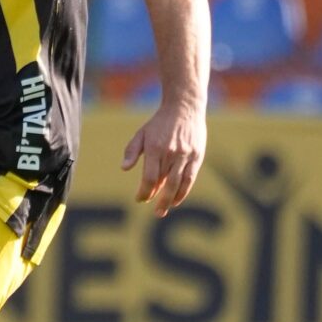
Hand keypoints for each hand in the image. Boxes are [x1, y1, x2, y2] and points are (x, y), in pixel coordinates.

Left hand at [122, 100, 206, 215]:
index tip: (139, 199)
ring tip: (163, 210)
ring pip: (178, 183)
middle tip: (155, 213)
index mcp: (155, 148)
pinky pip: (190, 178)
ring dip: (171, 199)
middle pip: (164, 182)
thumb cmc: (159, 123)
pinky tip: (176, 200)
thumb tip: (124, 169)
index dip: (144, 191)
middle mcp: (171, 153)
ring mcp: (185, 155)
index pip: (149, 177)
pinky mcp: (197, 156)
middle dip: (158, 199)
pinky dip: (184, 191)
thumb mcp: (141, 133)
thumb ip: (132, 151)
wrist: (184, 108)